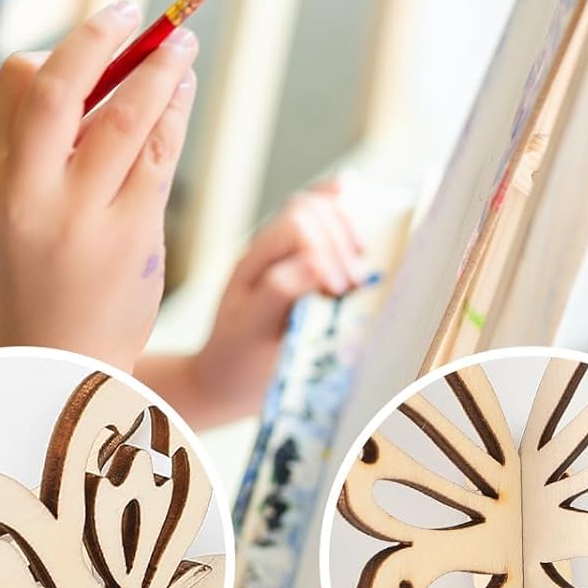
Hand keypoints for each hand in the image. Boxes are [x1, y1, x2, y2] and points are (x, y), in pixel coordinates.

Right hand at [0, 0, 197, 373]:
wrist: (60, 363)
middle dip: (99, 35)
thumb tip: (92, 64)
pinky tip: (182, 91)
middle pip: (61, 86)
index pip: (17, 85)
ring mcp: (82, 212)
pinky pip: (159, 151)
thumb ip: (34, 142)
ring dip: (159, 67)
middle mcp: (28, 190)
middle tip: (132, 8)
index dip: (59, 52)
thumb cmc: (36, 273)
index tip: (95, 39)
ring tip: (181, 45)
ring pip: (125, 112)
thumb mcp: (7, 207)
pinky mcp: (133, 230)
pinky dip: (175, 111)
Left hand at [193, 181, 368, 415]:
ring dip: (346, 229)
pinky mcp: (304, 263)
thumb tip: (314, 263)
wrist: (227, 377)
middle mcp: (268, 249)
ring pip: (318, 210)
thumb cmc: (238, 358)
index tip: (338, 290)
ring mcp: (286, 252)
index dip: (325, 250)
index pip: (296, 225)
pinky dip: (342, 217)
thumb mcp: (251, 331)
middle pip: (310, 210)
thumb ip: (277, 293)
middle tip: (355, 284)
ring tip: (360, 263)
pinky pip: (323, 225)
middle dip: (340, 241)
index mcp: (253, 261)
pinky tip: (356, 217)